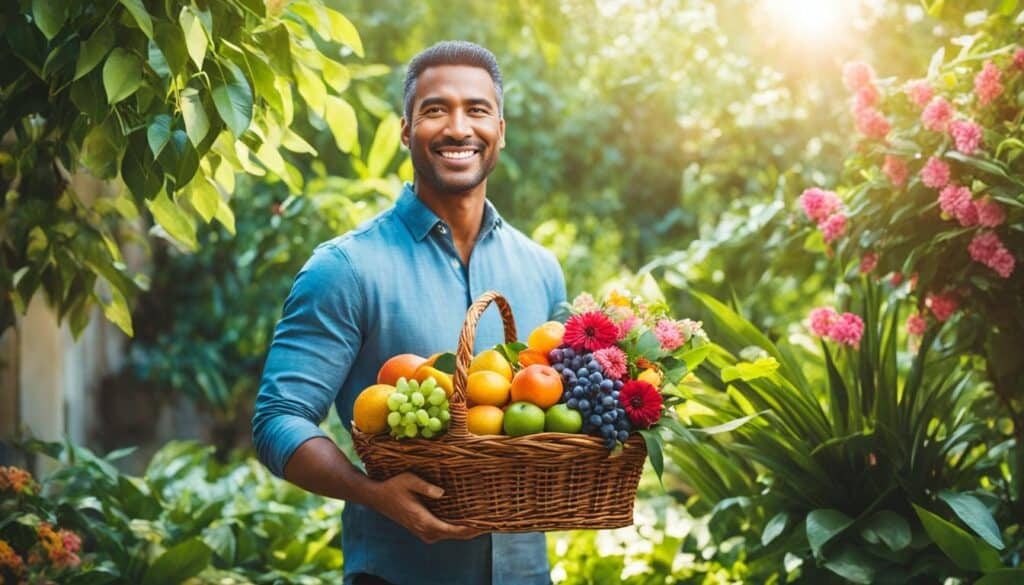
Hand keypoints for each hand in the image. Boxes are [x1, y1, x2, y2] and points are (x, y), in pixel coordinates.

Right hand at [368, 472, 484, 543]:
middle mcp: (425, 531)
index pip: (453, 530)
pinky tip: (468, 521)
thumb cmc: (394, 486)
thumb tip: (443, 493)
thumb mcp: (409, 480)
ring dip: (467, 530)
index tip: (485, 524)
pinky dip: (458, 529)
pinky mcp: (423, 530)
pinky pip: (445, 532)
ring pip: (451, 535)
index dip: (470, 529)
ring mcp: (424, 533)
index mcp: (424, 521)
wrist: (377, 498)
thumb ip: (425, 486)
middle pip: (456, 535)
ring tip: (484, 521)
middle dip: (474, 530)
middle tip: (492, 522)